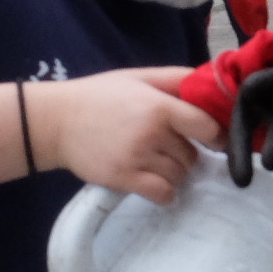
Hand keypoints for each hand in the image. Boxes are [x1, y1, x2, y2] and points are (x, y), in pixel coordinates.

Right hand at [27, 67, 219, 204]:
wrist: (56, 121)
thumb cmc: (101, 96)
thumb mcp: (139, 77)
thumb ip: (176, 79)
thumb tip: (213, 82)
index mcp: (160, 106)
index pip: (207, 128)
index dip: (216, 136)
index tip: (212, 140)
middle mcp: (152, 133)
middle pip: (192, 156)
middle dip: (186, 154)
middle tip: (166, 147)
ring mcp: (137, 158)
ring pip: (179, 176)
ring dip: (173, 173)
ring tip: (154, 162)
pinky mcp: (123, 178)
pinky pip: (162, 194)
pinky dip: (165, 192)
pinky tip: (154, 183)